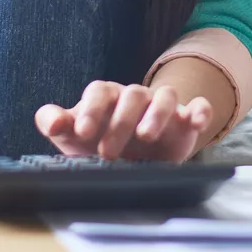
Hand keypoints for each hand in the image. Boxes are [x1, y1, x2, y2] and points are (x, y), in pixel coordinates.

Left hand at [35, 81, 212, 161]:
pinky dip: (200, 111)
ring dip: (156, 113)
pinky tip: (196, 122)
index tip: (83, 133)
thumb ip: (56, 123)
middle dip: (120, 122)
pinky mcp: (186, 121)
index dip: (91, 110)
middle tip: (107, 152)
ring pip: (165, 95)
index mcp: (108, 97)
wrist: (134, 160)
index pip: (99, 91)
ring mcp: (162, 108)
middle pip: (132, 94)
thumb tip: (51, 122)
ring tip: (146, 136)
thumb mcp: (73, 137)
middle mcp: (136, 98)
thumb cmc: (99, 142)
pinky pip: (199, 106)